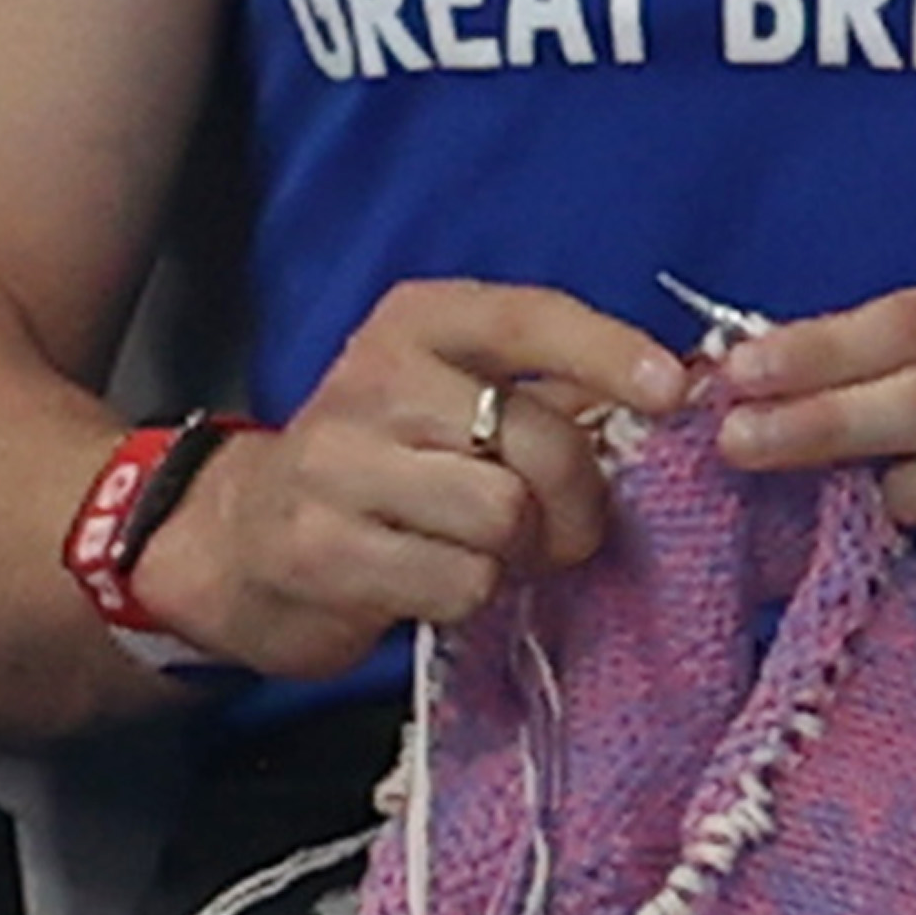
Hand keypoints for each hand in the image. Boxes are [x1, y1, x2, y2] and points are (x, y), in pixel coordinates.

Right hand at [135, 277, 683, 677]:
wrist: (237, 541)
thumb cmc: (381, 467)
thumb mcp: (451, 404)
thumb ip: (552, 394)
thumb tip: (678, 388)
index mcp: (415, 324)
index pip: (525, 318)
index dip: (606, 351)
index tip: (673, 390)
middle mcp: (372, 379)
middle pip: (533, 440)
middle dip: (577, 501)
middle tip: (568, 532)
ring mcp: (338, 465)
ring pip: (502, 516)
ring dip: (522, 556)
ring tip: (497, 558)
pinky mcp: (321, 550)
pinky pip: (460, 582)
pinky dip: (474, 596)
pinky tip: (439, 585)